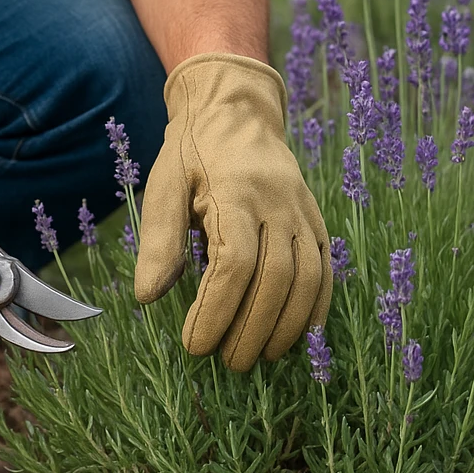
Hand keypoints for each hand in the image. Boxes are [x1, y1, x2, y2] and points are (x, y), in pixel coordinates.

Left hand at [134, 53, 331, 370]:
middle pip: (274, 278)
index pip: (233, 263)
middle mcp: (277, 203)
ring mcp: (302, 212)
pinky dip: (315, 308)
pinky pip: (326, 270)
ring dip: (286, 326)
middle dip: (250, 328)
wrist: (236, 110)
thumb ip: (159, 239)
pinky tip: (297, 336)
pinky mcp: (316, 220)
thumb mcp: (164, 184)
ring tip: (258, 357)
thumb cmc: (193, 152)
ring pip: (307, 278)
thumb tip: (148, 296)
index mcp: (234, 192)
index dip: (217, 309)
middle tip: (226, 362)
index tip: (195, 343)